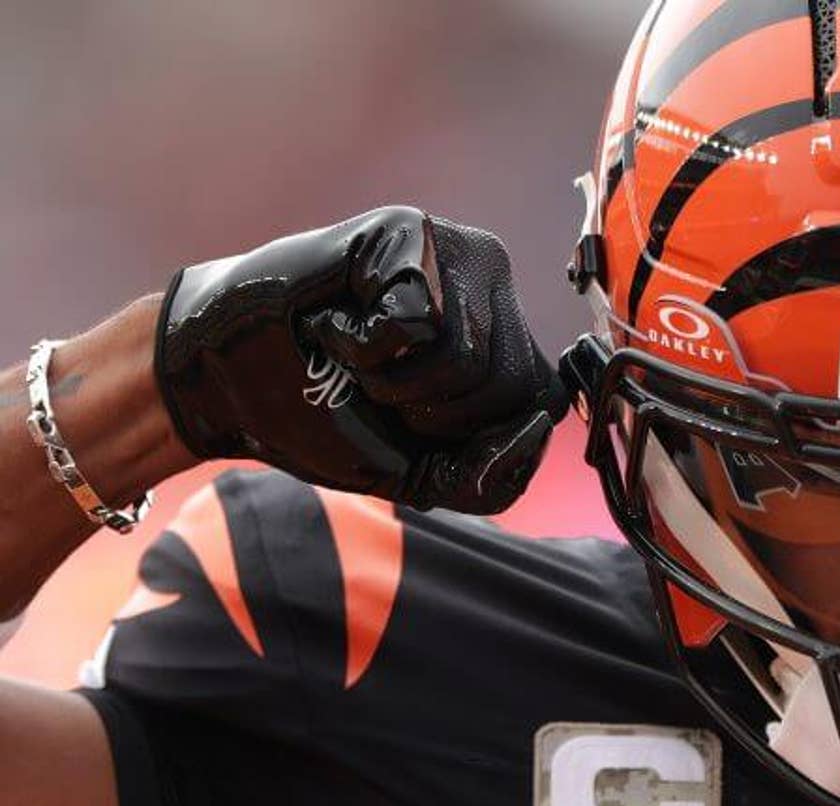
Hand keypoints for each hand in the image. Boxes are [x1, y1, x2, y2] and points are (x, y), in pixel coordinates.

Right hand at [156, 208, 568, 513]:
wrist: (230, 380)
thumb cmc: (330, 415)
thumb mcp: (422, 470)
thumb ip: (491, 475)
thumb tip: (539, 428)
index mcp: (507, 335)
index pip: (542, 404)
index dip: (473, 436)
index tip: (414, 418)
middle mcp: (492, 284)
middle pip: (508, 385)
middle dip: (431, 413)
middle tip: (376, 383)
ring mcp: (453, 250)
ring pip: (467, 356)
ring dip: (393, 381)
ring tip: (355, 354)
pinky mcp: (407, 230)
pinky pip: (417, 322)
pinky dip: (364, 346)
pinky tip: (335, 323)